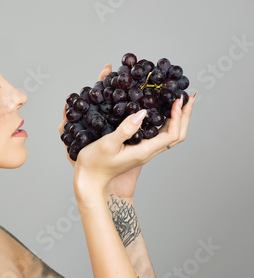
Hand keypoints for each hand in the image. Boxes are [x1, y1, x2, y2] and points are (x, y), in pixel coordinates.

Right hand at [58, 63, 195, 200]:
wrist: (89, 180)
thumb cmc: (95, 164)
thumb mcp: (108, 144)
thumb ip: (126, 129)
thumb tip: (143, 112)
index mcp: (144, 151)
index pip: (172, 134)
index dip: (178, 116)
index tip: (177, 99)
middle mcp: (148, 152)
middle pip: (177, 135)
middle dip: (185, 116)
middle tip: (189, 97)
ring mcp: (143, 152)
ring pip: (169, 136)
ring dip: (177, 119)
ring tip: (179, 103)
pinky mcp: (137, 149)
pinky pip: (158, 136)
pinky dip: (165, 122)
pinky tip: (159, 114)